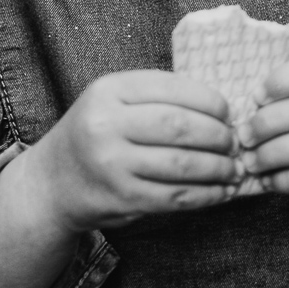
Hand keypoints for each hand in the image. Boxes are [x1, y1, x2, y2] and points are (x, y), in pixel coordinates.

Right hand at [25, 70, 241, 231]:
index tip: (228, 112)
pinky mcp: (122, 198)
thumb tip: (220, 107)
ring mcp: (113, 164)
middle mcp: (106, 125)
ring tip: (234, 168)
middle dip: (218, 135)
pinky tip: (220, 192)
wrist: (53, 183)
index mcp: (109, 91)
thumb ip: (156, 96)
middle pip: (180, 126)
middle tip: (235, 142)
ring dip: (218, 168)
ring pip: (182, 164)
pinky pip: (175, 196)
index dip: (209, 101)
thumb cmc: (95, 135)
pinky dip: (206, 195)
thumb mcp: (113, 101)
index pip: (172, 89)